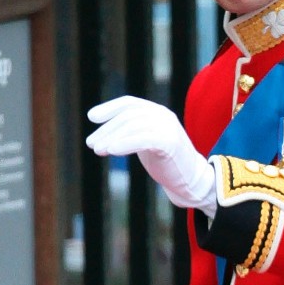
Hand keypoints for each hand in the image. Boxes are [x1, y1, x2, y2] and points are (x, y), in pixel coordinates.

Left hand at [86, 96, 217, 213]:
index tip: (91, 117)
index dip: (109, 108)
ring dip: (111, 137)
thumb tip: (102, 135)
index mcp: (157, 112)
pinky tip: (111, 150)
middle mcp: (163, 115)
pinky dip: (124, 143)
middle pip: (128, 116)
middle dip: (106, 129)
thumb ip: (132, 133)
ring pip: (133, 126)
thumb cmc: (168, 164)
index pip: (129, 103)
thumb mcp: (147, 143)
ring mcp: (168, 127)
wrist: (192, 181)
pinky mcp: (170, 142)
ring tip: (96, 150)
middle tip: (90, 143)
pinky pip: (142, 138)